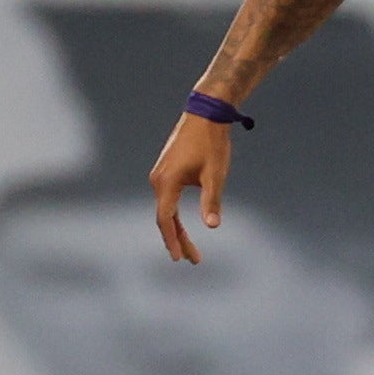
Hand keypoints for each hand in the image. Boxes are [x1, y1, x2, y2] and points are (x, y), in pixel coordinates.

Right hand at [149, 114, 232, 263]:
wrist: (205, 114)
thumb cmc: (212, 143)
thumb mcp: (215, 174)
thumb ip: (212, 201)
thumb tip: (212, 226)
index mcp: (167, 183)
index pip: (166, 220)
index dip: (173, 240)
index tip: (181, 258)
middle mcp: (158, 180)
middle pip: (165, 218)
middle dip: (178, 240)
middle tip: (193, 260)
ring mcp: (160, 175)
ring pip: (165, 210)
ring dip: (176, 229)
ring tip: (190, 249)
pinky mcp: (166, 171)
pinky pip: (167, 199)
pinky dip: (174, 216)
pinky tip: (183, 227)